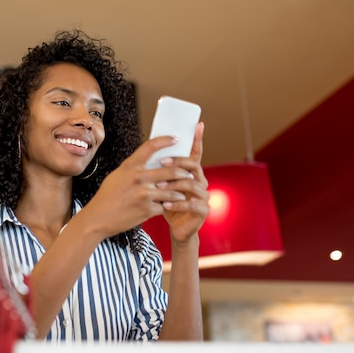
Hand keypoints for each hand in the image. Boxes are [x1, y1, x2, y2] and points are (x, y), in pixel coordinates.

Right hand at [82, 135, 195, 239]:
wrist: (98, 218)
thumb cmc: (107, 196)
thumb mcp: (118, 175)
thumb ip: (134, 167)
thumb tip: (150, 159)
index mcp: (130, 166)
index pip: (151, 146)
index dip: (166, 140)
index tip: (176, 138)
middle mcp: (139, 177)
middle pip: (171, 170)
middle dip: (185, 172)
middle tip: (190, 173)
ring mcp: (144, 194)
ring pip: (173, 190)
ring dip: (181, 191)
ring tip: (185, 191)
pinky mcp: (147, 209)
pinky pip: (165, 205)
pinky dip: (169, 206)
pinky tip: (172, 206)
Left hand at [160, 123, 209, 245]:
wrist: (175, 227)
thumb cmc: (166, 203)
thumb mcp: (161, 183)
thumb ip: (160, 168)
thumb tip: (150, 146)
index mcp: (191, 172)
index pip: (195, 153)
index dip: (197, 139)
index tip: (197, 125)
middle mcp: (201, 181)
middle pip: (193, 166)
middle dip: (178, 163)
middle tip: (163, 162)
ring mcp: (204, 195)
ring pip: (191, 184)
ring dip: (174, 184)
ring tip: (159, 187)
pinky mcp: (203, 210)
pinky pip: (191, 205)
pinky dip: (177, 204)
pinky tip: (165, 205)